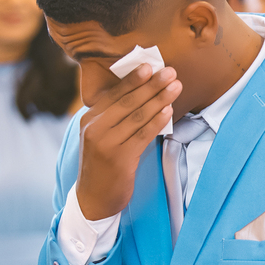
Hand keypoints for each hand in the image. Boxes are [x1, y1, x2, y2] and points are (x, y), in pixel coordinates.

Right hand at [77, 65, 180, 219]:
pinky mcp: (119, 158)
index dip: (134, 79)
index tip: (150, 66)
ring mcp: (105, 143)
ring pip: (137, 116)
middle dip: (151, 85)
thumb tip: (145, 95)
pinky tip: (168, 111)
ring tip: (176, 86)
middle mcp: (94, 128)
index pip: (114, 94)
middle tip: (170, 71)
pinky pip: (142, 135)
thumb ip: (116, 118)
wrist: (94, 198)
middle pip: (127, 101)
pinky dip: (156, 122)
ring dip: (159, 99)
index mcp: (89, 119)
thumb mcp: (102, 137)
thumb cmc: (104, 165)